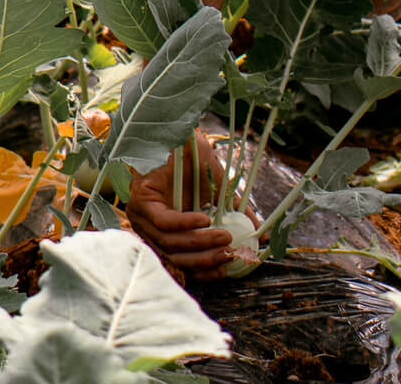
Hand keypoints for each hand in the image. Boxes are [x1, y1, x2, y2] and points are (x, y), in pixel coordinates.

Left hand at [127, 131, 235, 280]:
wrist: (178, 130)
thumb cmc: (194, 160)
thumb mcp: (218, 191)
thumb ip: (234, 213)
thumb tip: (260, 234)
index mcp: (166, 231)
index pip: (182, 262)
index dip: (204, 270)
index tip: (226, 270)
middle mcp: (150, 228)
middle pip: (175, 258)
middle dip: (205, 260)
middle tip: (230, 254)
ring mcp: (142, 216)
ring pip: (170, 243)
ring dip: (201, 243)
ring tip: (225, 236)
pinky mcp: (140, 201)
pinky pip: (164, 222)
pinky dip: (186, 224)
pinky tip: (206, 219)